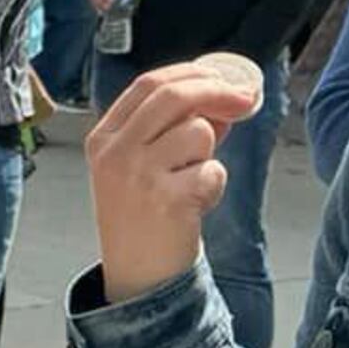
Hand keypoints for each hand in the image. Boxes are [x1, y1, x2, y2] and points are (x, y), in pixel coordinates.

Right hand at [86, 55, 261, 301]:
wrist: (138, 276)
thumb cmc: (141, 216)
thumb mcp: (139, 166)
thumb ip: (170, 129)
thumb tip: (220, 97)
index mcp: (103, 138)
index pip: (147, 84)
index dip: (190, 72)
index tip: (219, 75)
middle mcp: (116, 152)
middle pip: (173, 95)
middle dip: (217, 90)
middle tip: (245, 97)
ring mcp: (139, 176)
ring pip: (198, 132)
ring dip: (209, 153)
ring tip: (191, 180)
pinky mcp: (168, 200)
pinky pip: (213, 171)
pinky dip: (214, 185)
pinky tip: (195, 204)